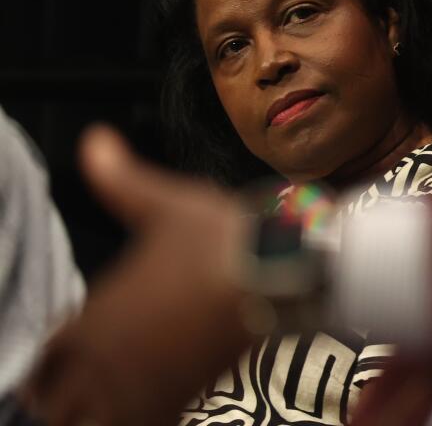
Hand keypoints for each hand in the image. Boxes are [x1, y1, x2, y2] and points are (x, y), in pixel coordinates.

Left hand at [22, 125, 253, 425]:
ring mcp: (143, 382)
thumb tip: (95, 141)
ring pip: (92, 420)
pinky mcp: (181, 398)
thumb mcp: (166, 202)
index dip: (54, 359)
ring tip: (112, 400)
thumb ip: (121, 180)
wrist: (275, 273)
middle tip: (82, 385)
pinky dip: (138, 418)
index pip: (49, 354)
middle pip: (59, 399)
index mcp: (96, 314)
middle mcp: (108, 357)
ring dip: (96, 411)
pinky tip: (154, 406)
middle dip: (66, 393)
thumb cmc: (221, 239)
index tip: (68, 352)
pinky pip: (143, 425)